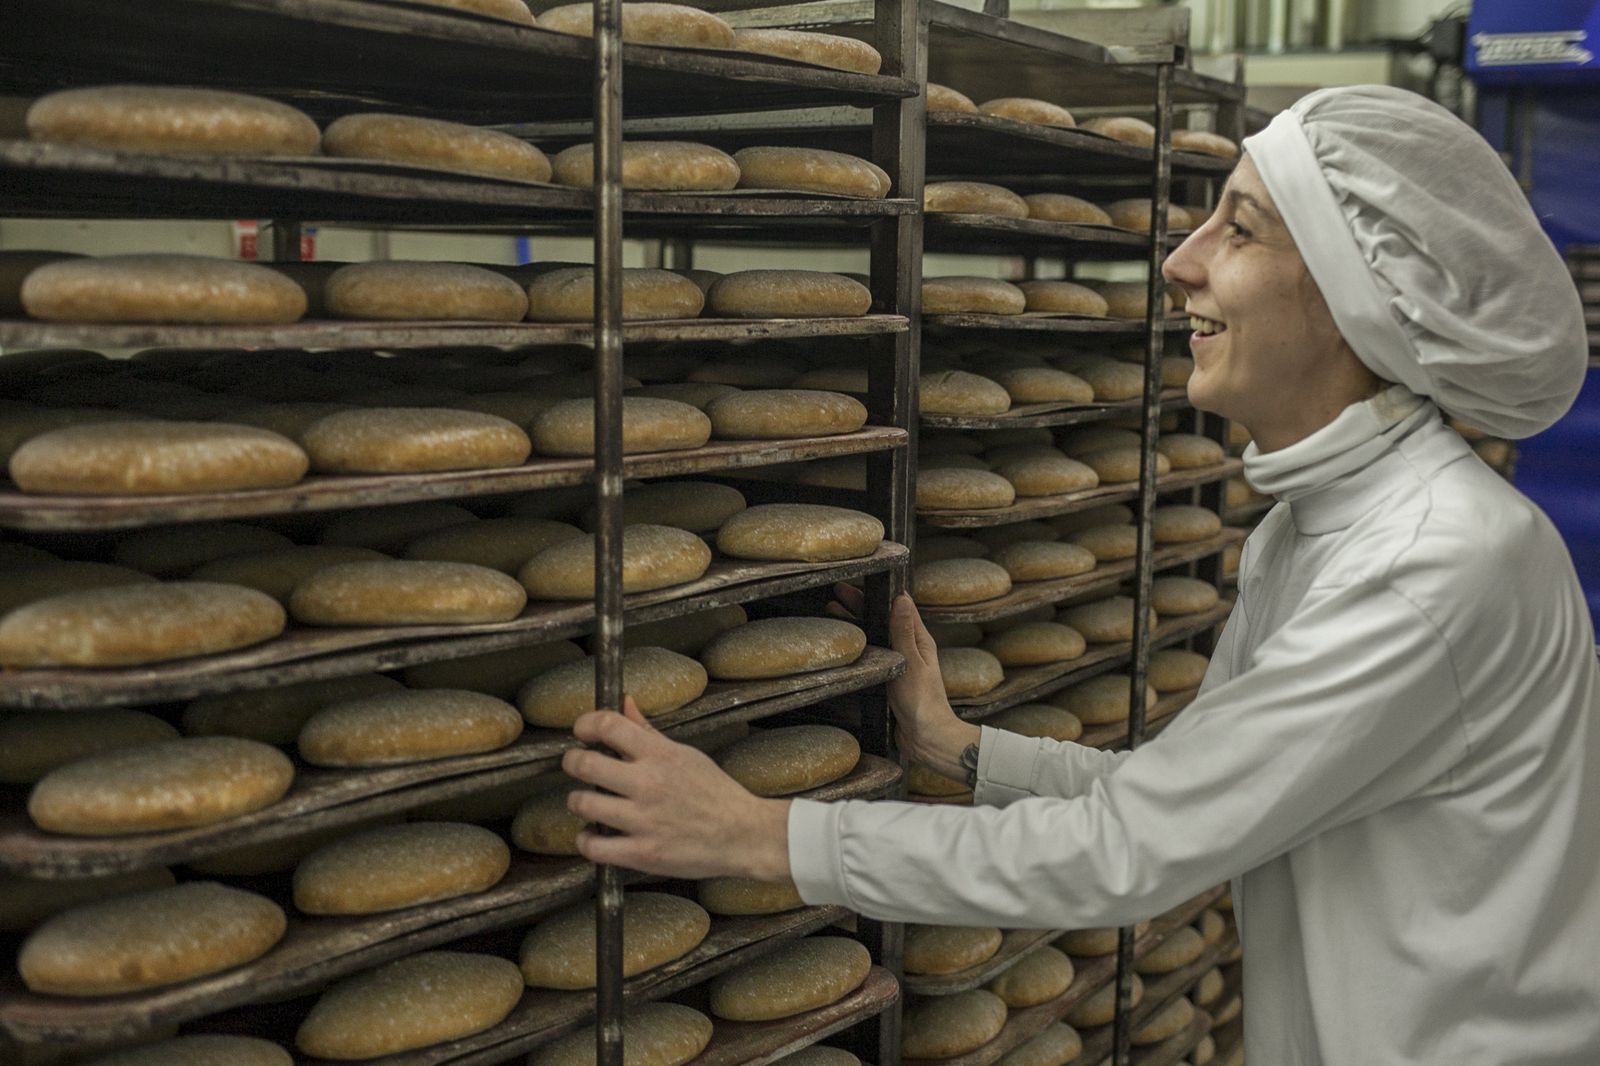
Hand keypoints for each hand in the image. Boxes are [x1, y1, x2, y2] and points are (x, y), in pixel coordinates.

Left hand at [562, 697, 791, 880]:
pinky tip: (592, 836)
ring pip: (583, 804)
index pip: (609, 725)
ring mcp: (644, 820)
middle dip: (572, 761)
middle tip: (575, 764)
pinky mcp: (643, 853)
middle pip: (585, 764)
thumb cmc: (715, 792)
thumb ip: (649, 731)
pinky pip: (595, 847)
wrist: (743, 834)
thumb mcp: (685, 754)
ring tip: (585, 801)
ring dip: (576, 801)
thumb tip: (625, 701)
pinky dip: (586, 840)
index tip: (582, 731)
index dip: (586, 724)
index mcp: (660, 755)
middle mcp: (648, 784)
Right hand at [829, 585, 978, 779]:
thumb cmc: (923, 701)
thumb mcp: (911, 662)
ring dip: (855, 624)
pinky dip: (857, 647)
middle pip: (882, 620)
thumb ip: (904, 631)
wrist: (926, 738)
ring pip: (874, 638)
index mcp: (919, 640)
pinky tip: (842, 647)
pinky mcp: (888, 682)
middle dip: (860, 605)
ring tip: (831, 613)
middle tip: (835, 592)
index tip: (854, 580)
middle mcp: (908, 650)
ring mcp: (897, 666)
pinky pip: (871, 659)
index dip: (876, 592)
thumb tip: (901, 598)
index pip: (896, 607)